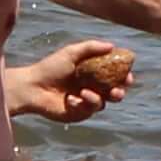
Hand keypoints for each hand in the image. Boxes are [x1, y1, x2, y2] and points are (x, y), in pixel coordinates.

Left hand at [16, 40, 137, 121]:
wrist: (32, 87)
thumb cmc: (49, 68)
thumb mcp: (71, 53)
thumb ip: (91, 47)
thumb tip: (112, 46)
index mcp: (93, 73)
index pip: (114, 75)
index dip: (124, 76)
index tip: (128, 75)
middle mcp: (92, 87)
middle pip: (114, 93)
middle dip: (119, 93)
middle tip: (117, 91)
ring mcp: (85, 102)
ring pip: (103, 104)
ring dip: (97, 98)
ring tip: (84, 93)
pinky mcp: (78, 114)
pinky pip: (88, 111)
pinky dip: (82, 104)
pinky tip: (70, 100)